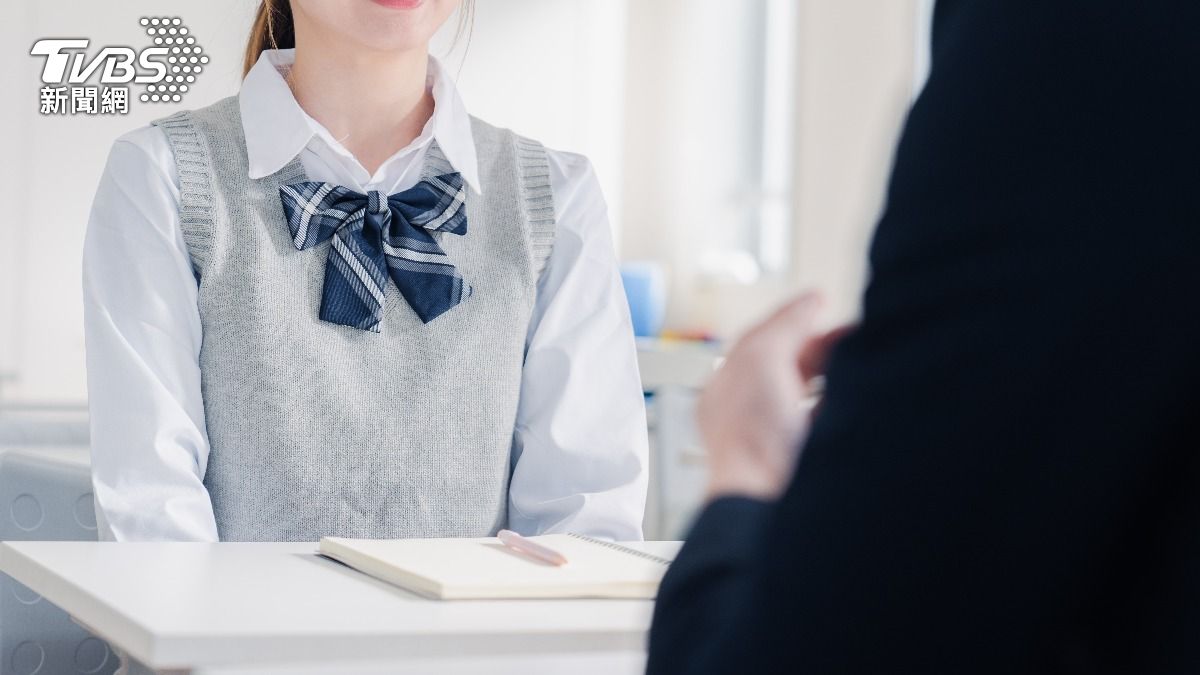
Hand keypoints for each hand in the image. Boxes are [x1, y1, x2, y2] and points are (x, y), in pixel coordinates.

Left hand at [699, 292, 850, 500]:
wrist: (764, 500)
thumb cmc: (750, 437)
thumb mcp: (762, 357)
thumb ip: (785, 325)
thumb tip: (810, 302)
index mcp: (728, 386)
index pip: (762, 340)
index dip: (793, 319)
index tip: (820, 303)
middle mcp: (750, 413)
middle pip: (790, 366)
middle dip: (823, 348)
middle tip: (854, 333)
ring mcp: (777, 438)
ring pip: (812, 394)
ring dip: (837, 374)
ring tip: (860, 361)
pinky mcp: (803, 459)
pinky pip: (826, 422)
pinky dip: (842, 405)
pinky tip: (855, 399)